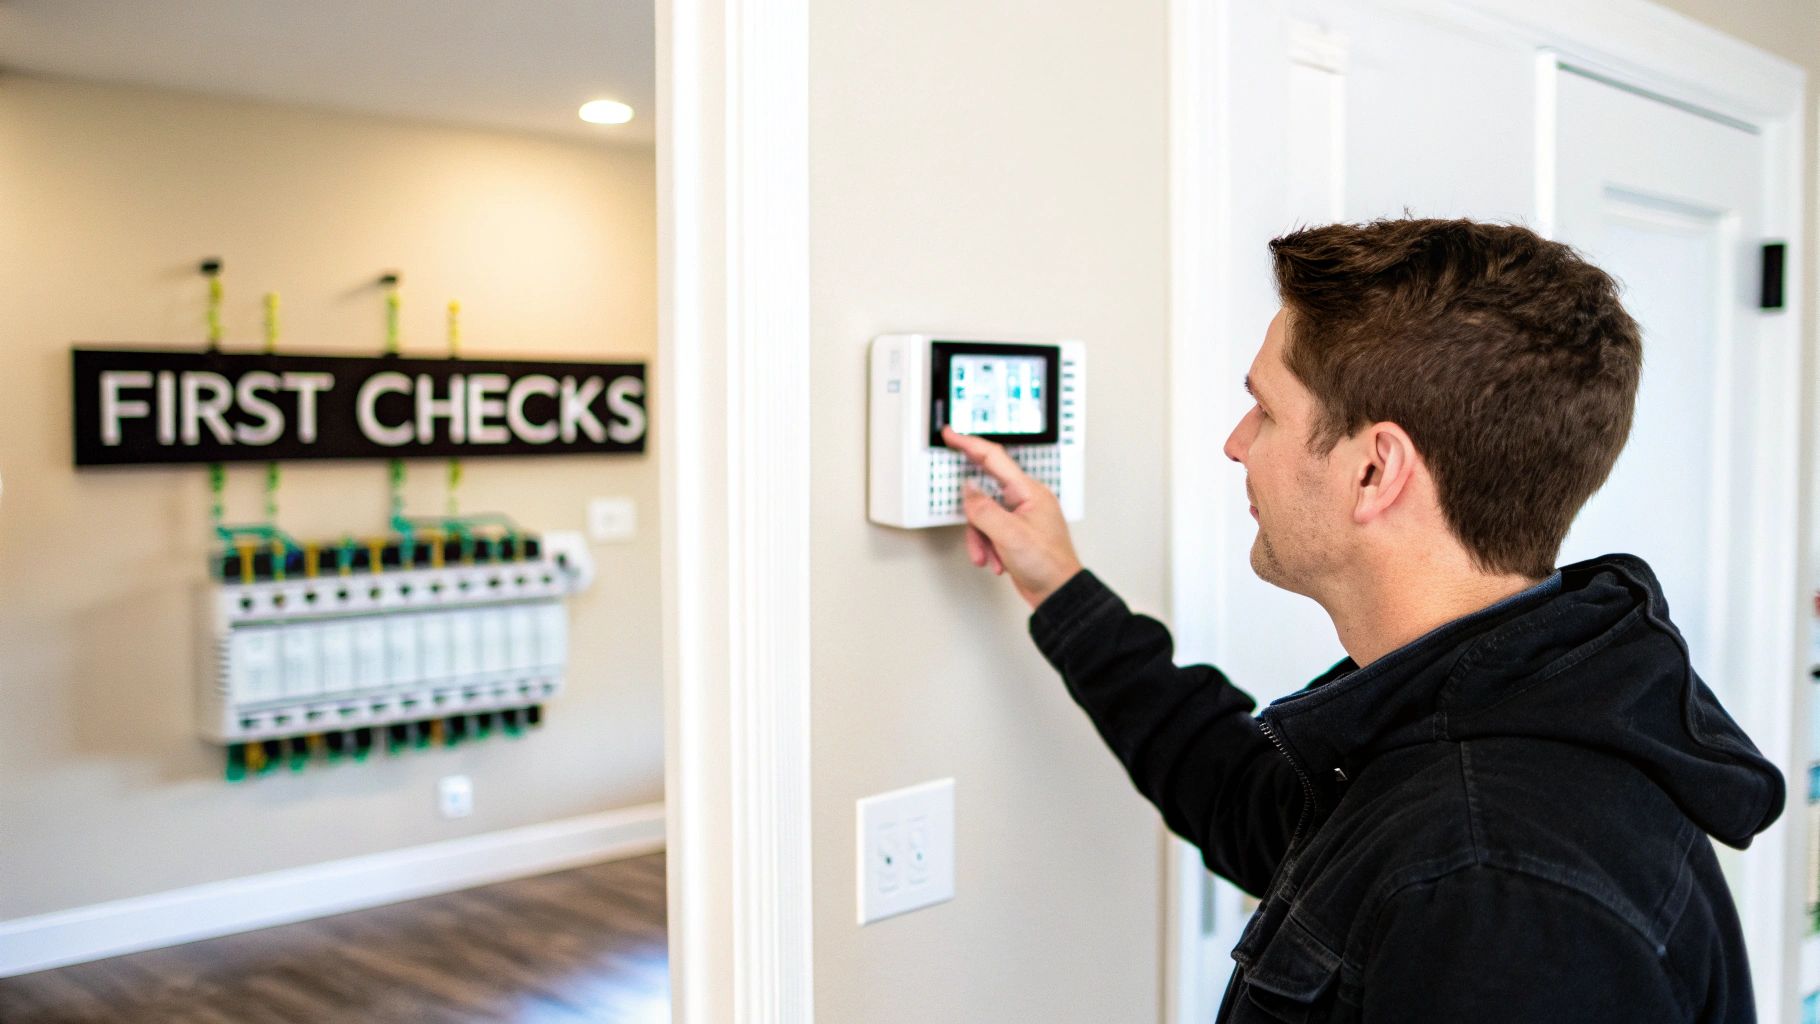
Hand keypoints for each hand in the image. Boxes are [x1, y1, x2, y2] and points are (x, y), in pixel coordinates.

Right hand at [941, 425, 1082, 608]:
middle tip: (971, 523)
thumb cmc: (1047, 564)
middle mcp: (1026, 500)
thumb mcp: (1009, 534)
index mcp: (1029, 491)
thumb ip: (983, 508)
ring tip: (988, 557)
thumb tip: (968, 490)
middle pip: (985, 493)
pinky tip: (996, 562)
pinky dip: (987, 548)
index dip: (969, 444)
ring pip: (983, 517)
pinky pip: (989, 532)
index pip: (994, 458)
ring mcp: (1020, 517)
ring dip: (980, 539)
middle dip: (974, 517)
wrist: (1058, 593)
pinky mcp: (1015, 534)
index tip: (951, 435)